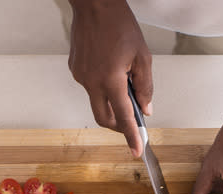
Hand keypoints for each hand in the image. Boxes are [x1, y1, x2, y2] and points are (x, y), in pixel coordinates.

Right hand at [67, 0, 152, 156]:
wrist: (95, 6)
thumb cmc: (120, 26)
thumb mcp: (143, 58)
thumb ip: (145, 87)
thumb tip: (146, 109)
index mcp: (110, 79)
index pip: (123, 117)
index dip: (131, 136)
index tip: (137, 150)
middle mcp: (91, 81)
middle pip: (104, 117)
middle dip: (119, 126)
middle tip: (134, 124)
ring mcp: (81, 76)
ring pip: (97, 102)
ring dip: (112, 102)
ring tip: (126, 84)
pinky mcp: (76, 69)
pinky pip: (91, 87)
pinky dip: (104, 88)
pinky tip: (113, 72)